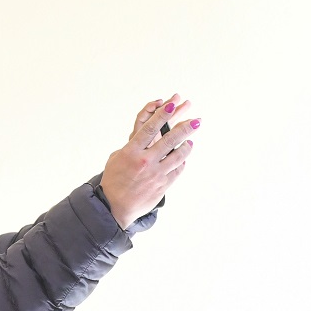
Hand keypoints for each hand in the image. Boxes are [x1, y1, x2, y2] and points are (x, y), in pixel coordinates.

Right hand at [99, 95, 199, 228]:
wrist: (114, 206)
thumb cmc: (114, 180)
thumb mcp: (116, 158)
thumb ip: (131, 147)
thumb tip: (145, 139)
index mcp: (131, 152)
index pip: (150, 129)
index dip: (162, 115)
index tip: (171, 105)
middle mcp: (145, 161)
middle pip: (169, 140)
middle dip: (185, 128)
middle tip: (196, 121)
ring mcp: (155, 174)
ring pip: (178, 156)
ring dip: (187, 146)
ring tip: (190, 140)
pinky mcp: (163, 185)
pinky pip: (177, 170)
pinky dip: (182, 162)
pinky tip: (183, 157)